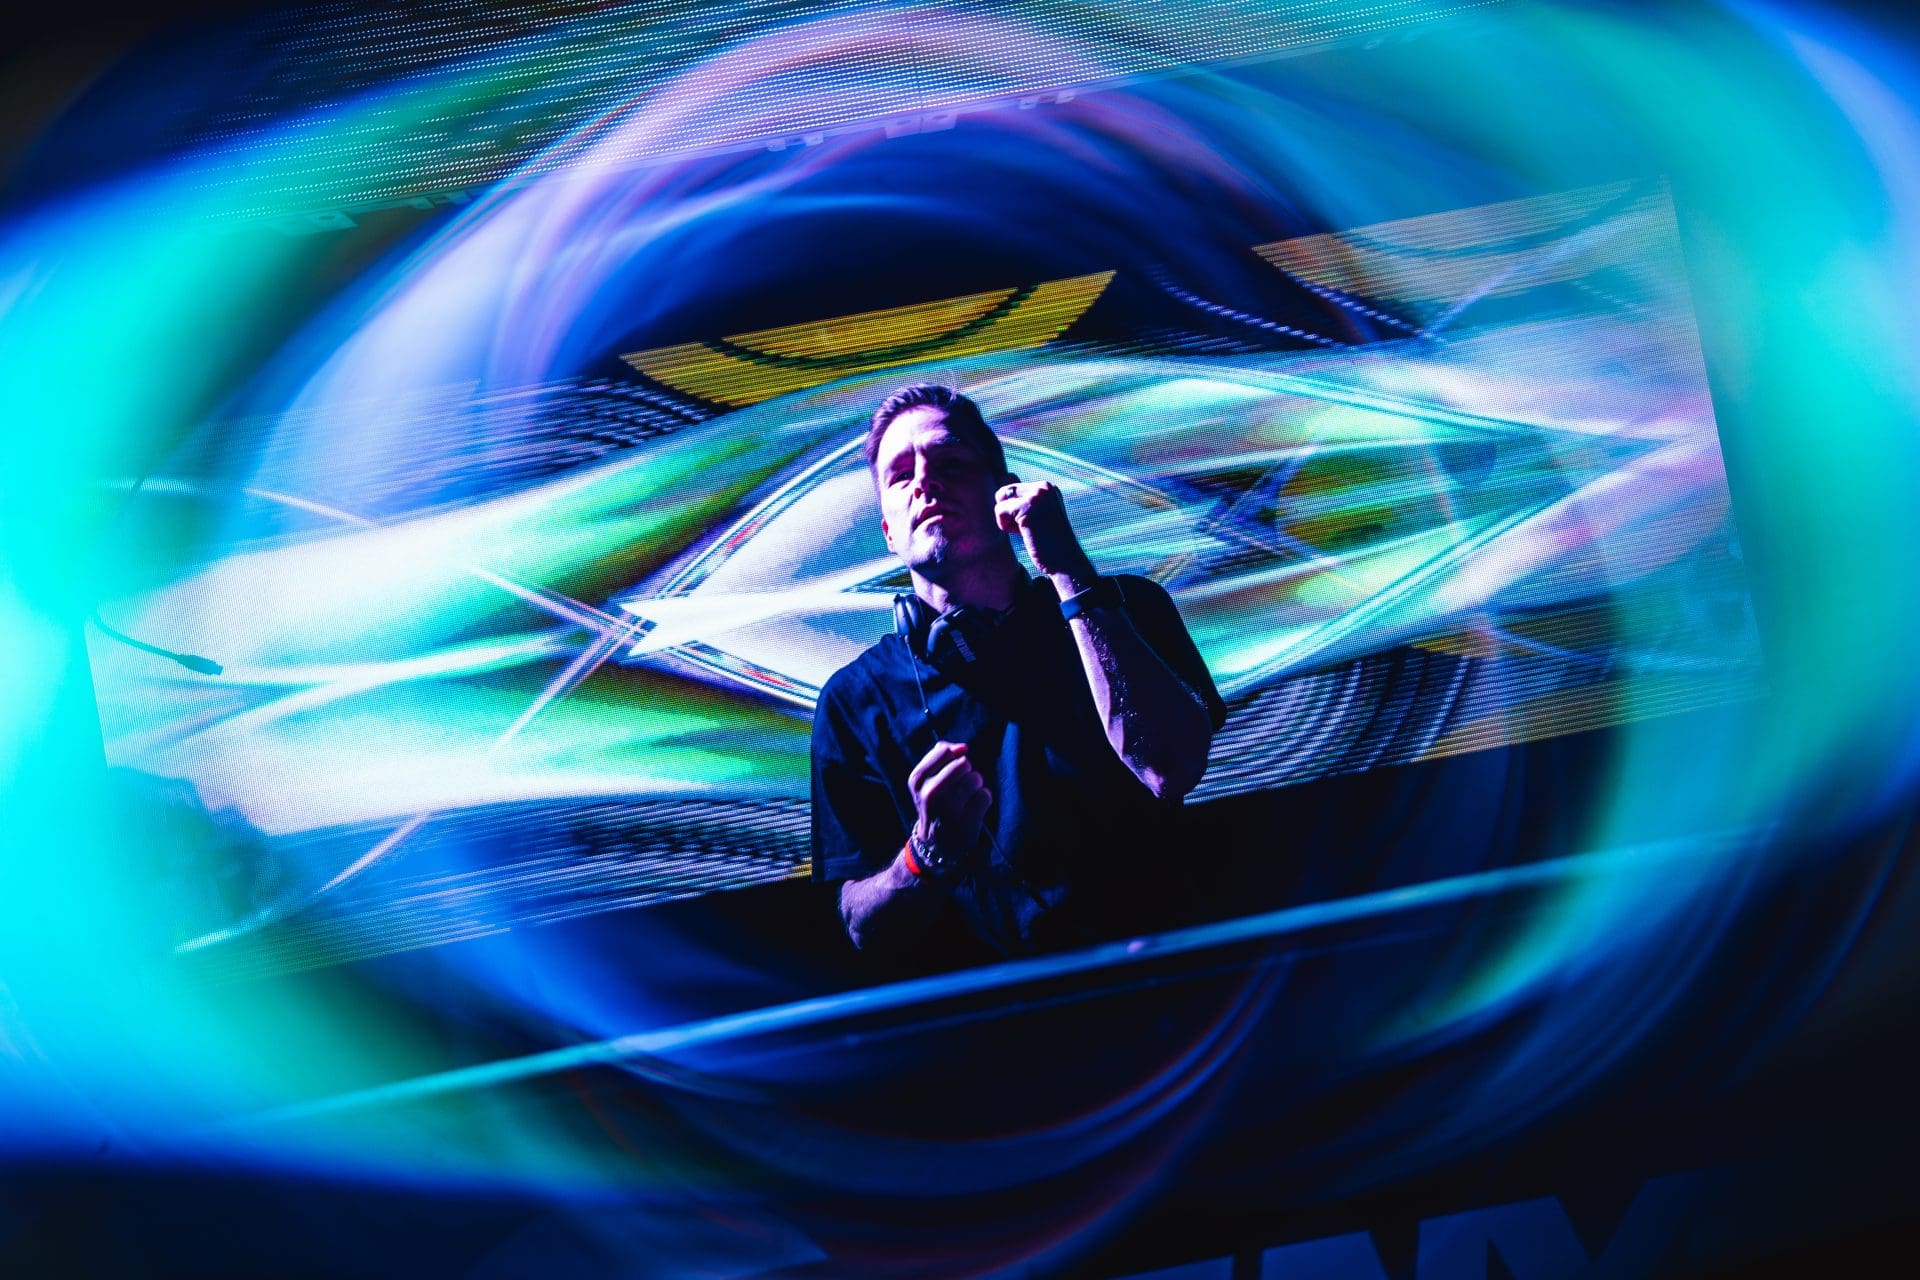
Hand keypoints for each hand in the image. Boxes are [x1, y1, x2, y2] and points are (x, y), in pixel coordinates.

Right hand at [908, 740, 990, 856]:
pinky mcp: (966, 821)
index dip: (953, 758)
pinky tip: (972, 809)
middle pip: (963, 764)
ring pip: (975, 778)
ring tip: (965, 798)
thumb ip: (941, 756)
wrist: (935, 842)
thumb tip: (963, 748)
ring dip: (976, 786)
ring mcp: (949, 808)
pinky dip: (983, 800)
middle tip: (960, 786)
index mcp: (917, 780)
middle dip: (966, 772)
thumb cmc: (935, 802)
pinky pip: (985, 795)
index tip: (950, 772)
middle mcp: (930, 794)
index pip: (945, 752)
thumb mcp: (926, 779)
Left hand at [994, 480, 1093, 580]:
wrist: (1066, 561)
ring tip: (1028, 532)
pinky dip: (1006, 526)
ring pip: (1001, 501)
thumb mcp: (1040, 516)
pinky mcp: (1026, 507)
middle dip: (1010, 513)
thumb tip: (1000, 494)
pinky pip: (999, 511)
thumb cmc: (1050, 544)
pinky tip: (1023, 534)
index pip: (1014, 490)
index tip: (1035, 524)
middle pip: (1005, 492)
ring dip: (1009, 521)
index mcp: (1048, 487)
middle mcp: (1043, 486)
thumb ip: (1025, 503)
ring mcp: (1036, 495)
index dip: (1016, 511)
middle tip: (1028, 528)